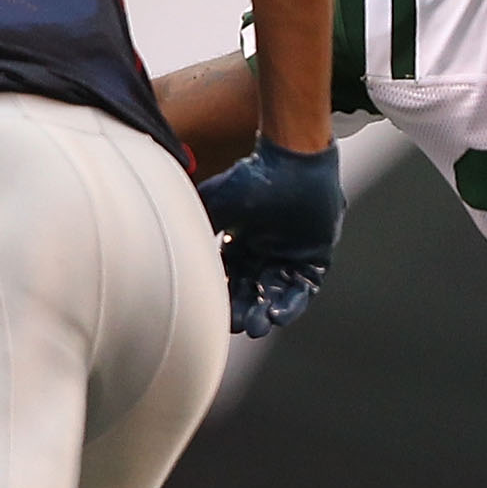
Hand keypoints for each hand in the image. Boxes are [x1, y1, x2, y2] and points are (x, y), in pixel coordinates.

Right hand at [197, 138, 343, 338]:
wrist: (293, 161)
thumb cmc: (254, 177)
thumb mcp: (217, 205)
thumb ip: (199, 227)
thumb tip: (172, 246)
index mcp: (239, 242)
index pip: (228, 279)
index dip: (222, 297)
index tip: (215, 314)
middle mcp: (263, 252)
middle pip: (251, 291)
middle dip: (244, 310)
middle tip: (238, 325)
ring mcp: (290, 256)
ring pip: (275, 294)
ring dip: (266, 312)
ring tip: (258, 326)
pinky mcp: (314, 258)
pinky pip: (303, 289)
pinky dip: (291, 303)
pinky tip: (277, 315)